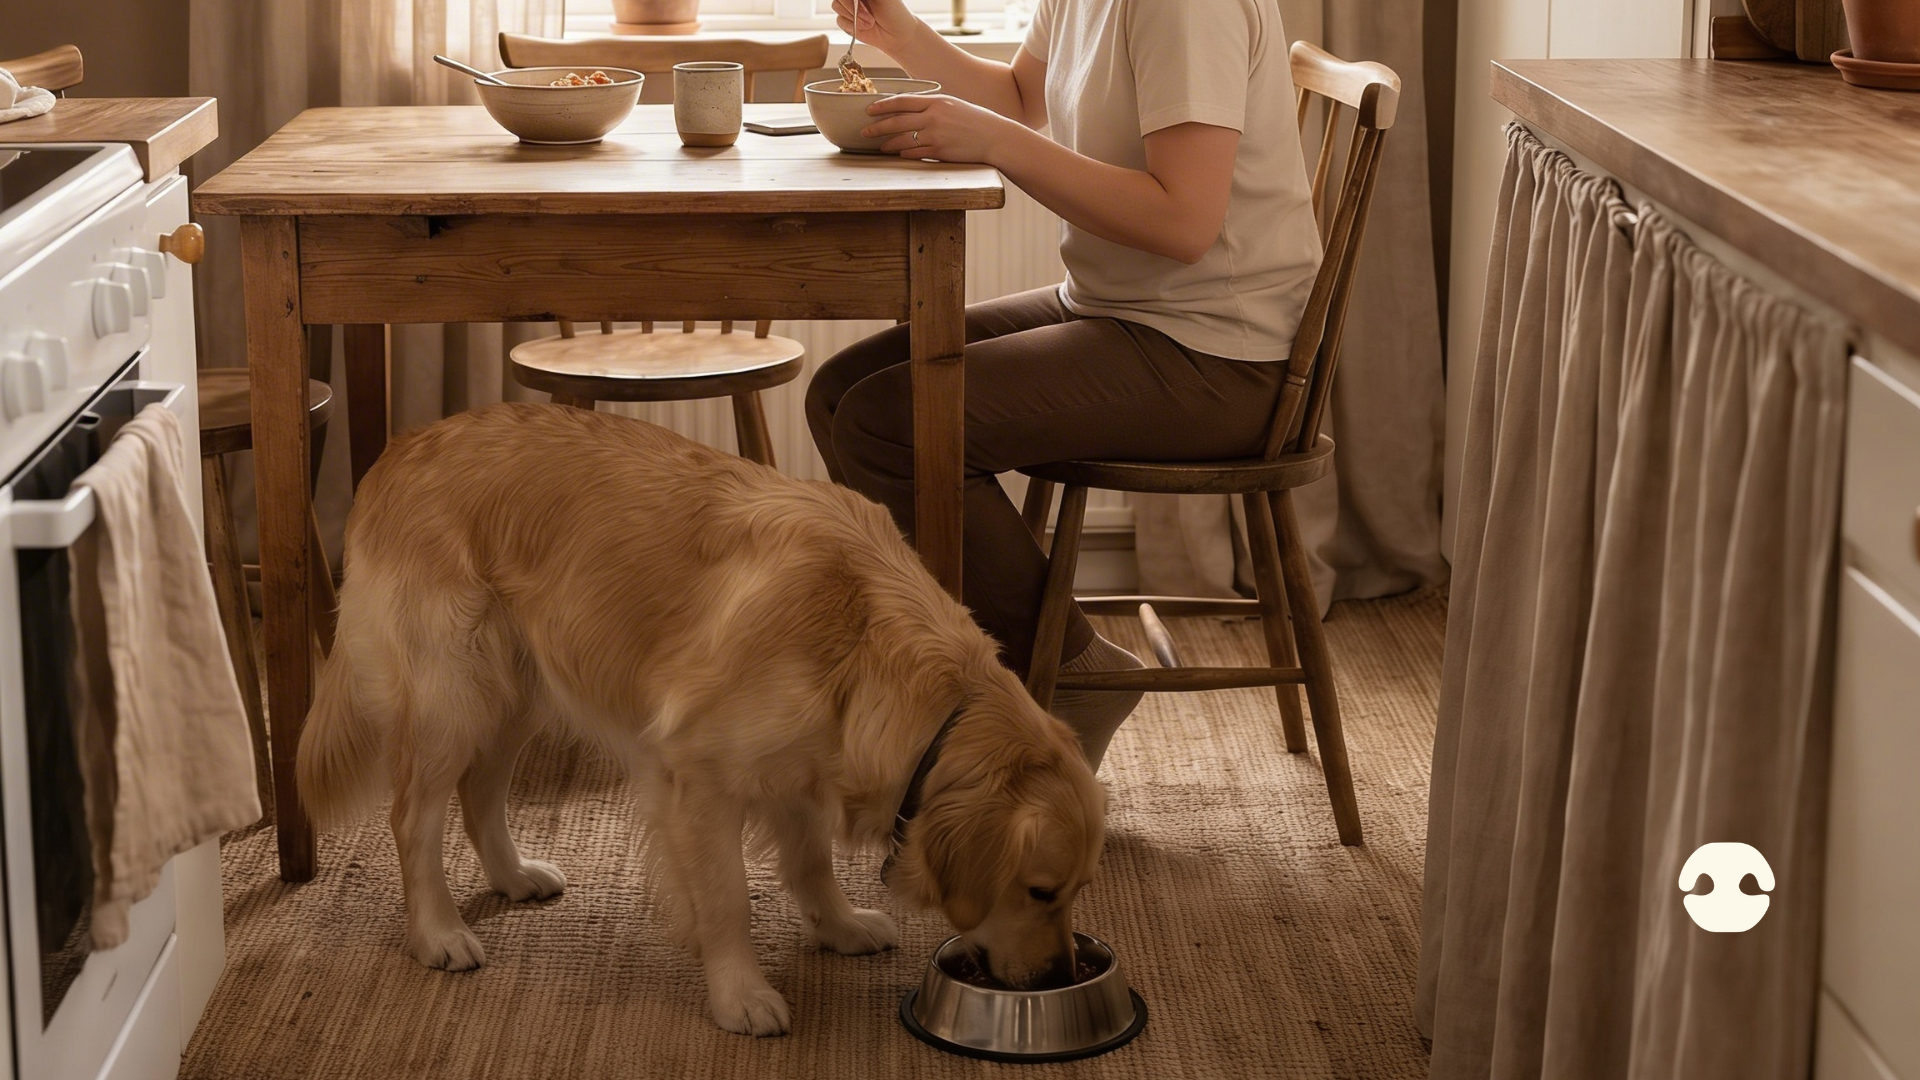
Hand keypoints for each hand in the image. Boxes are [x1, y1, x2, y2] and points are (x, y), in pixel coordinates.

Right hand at [831, 0, 920, 57]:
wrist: (896, 35)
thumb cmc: (894, 12)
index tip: (859, 1)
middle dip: (852, 7)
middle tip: (869, 18)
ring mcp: (849, 7)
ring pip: (836, 5)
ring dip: (854, 17)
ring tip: (870, 23)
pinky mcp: (846, 20)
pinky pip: (839, 20)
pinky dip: (851, 26)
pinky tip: (865, 28)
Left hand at [862, 93, 1021, 163]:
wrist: (995, 137)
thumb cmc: (975, 121)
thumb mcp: (953, 105)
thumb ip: (932, 106)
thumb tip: (910, 110)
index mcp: (936, 101)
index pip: (902, 101)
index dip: (882, 105)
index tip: (869, 109)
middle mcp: (933, 117)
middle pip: (897, 121)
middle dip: (878, 127)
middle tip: (865, 131)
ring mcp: (935, 135)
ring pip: (903, 139)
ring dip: (888, 144)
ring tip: (880, 146)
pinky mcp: (940, 152)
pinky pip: (915, 153)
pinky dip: (904, 154)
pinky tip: (899, 154)